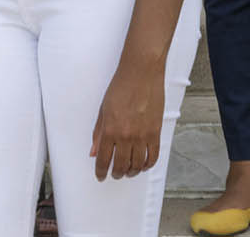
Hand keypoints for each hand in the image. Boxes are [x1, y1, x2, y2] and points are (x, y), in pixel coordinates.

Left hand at [89, 59, 164, 181]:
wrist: (141, 73)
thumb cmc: (121, 87)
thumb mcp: (103, 109)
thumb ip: (98, 133)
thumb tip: (94, 151)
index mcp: (110, 130)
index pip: (104, 160)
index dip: (101, 172)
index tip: (101, 176)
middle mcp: (126, 136)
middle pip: (121, 166)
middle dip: (116, 173)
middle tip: (115, 174)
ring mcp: (142, 135)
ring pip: (137, 165)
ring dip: (132, 171)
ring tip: (128, 171)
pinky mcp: (156, 132)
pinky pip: (153, 157)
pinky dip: (148, 164)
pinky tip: (143, 164)